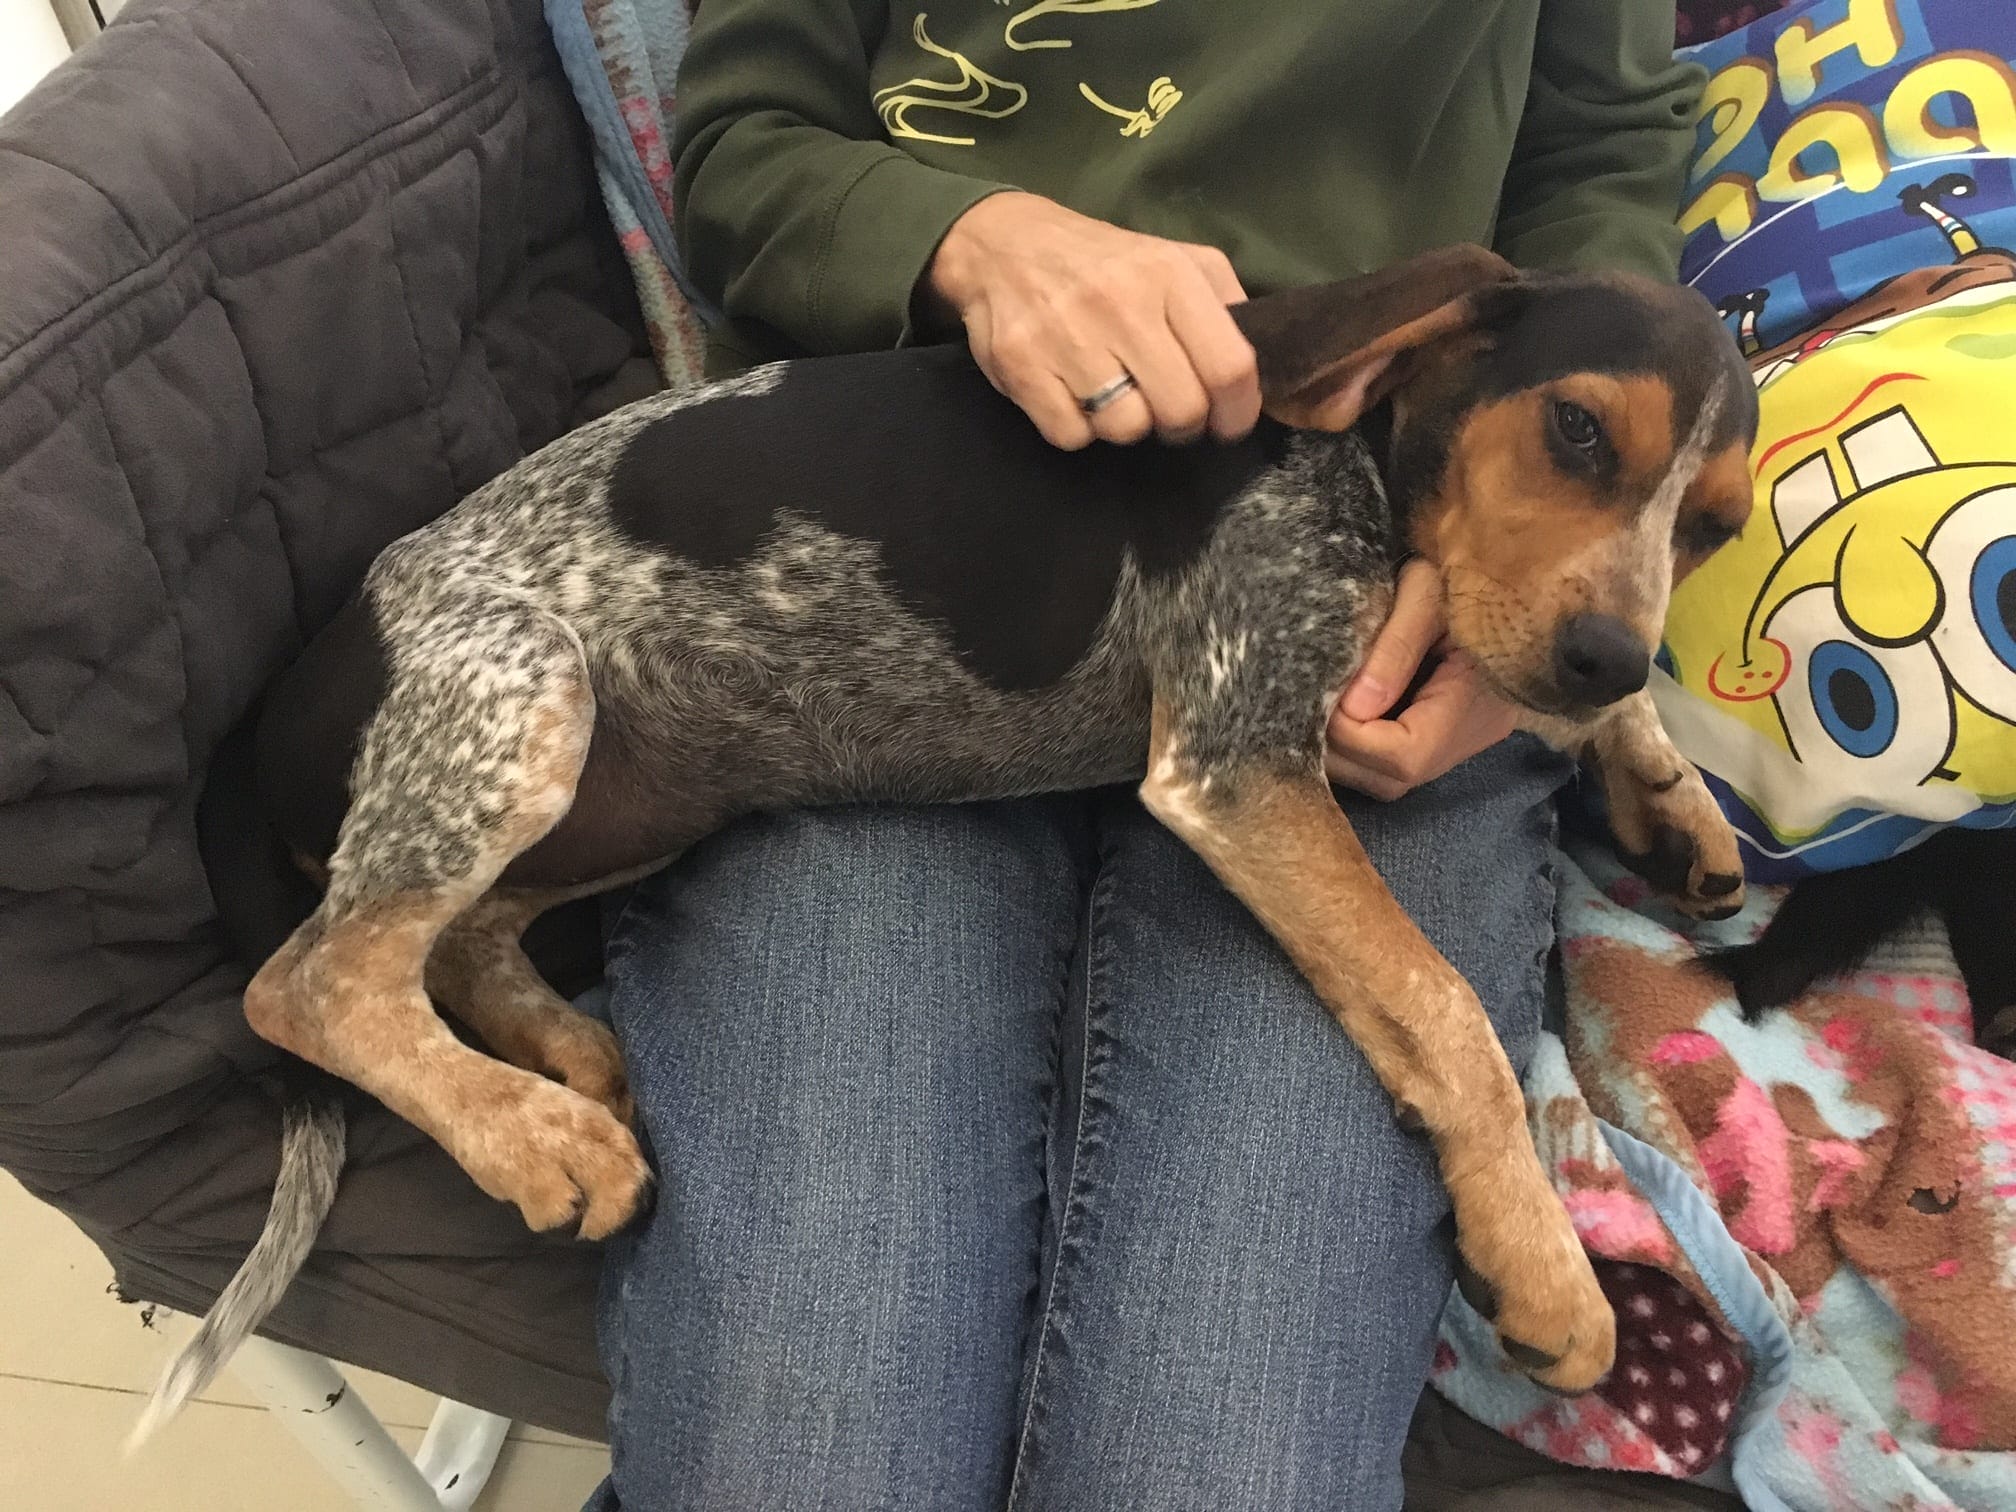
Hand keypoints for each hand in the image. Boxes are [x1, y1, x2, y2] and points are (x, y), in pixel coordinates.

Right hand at [923, 192, 1261, 448]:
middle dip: (1182, 425)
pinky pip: (1072, 434)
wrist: (1002, 244)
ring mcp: (1067, 336)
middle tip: (1169, 413)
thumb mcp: (1174, 258)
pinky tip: (1073, 396)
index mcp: (1169, 274)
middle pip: (1180, 410)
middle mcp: (1120, 303)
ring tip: (1115, 396)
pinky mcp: (1021, 366)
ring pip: (1126, 428)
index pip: (1229, 366)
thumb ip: (1222, 302)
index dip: (1238, 411)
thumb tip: (1256, 368)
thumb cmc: (1102, 261)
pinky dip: (1078, 428)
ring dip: (1127, 425)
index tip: (1229, 424)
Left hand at [1325, 559, 1519, 799]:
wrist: (1499, 561)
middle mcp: (1474, 733)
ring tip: (1322, 705)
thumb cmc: (1460, 568)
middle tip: (1311, 702)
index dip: (1353, 735)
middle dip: (1340, 750)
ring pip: (1389, 780)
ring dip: (1346, 753)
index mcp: (1479, 699)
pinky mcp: (1446, 734)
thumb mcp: (1425, 591)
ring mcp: (1462, 740)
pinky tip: (1342, 708)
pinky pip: (1394, 762)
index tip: (1326, 694)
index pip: (1406, 755)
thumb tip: (1353, 709)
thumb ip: (1393, 648)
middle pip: (1393, 779)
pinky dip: (1360, 744)